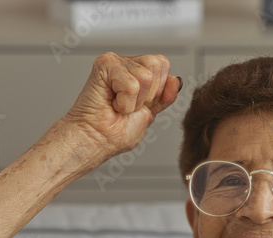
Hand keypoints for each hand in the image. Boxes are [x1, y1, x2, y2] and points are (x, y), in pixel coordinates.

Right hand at [63, 52, 182, 161]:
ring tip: (118, 105)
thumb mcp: (150, 113)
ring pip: (146, 76)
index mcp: (137, 71)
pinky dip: (125, 101)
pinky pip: (132, 84)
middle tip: (127, 105)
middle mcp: (127, 63)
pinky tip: (111, 103)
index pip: (164, 66)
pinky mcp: (105, 64)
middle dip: (148, 95)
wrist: (95, 140)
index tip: (138, 106)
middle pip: (158, 65)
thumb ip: (165, 96)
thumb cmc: (114, 132)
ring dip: (134, 101)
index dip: (157, 91)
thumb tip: (177, 80)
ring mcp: (115, 62)